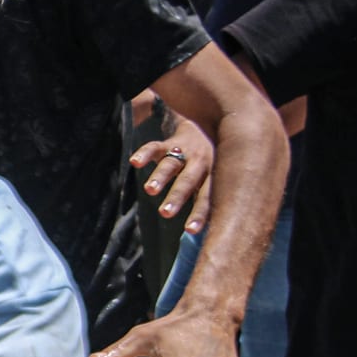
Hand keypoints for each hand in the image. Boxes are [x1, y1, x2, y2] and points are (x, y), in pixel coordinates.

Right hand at [129, 115, 213, 234]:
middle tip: (165, 214)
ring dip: (161, 177)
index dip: (199, 214)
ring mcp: (186, 151)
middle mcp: (202, 163)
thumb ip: (213, 201)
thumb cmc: (215, 162)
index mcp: (215, 176)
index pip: (207, 198)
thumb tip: (212, 236)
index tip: (190, 231)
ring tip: (150, 190)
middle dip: (176, 197)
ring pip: (172, 165)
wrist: (216, 120)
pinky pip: (156, 146)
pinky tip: (135, 162)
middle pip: (188, 181)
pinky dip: (145, 153)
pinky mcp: (171, 141)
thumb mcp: (221, 179)